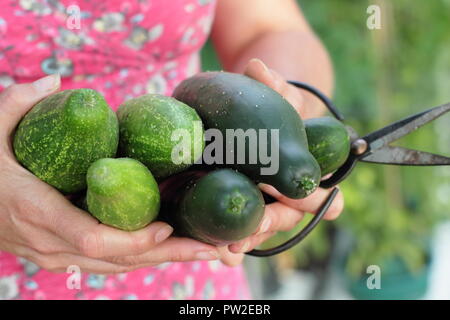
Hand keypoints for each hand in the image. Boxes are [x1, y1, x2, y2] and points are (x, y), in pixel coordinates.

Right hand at [0, 75, 220, 273]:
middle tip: (210, 247)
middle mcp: (51, 243)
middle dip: (166, 255)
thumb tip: (58, 82)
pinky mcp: (63, 256)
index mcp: (38, 211)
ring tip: (204, 249)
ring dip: (162, 259)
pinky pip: (109, 262)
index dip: (132, 239)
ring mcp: (57, 255)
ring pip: (117, 266)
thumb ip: (20, 103)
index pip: (92, 239)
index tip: (166, 227)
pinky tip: (171, 247)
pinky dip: (142, 257)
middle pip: (118, 260)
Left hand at [227, 59, 343, 253]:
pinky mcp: (241, 203)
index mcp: (306, 172)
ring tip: (228, 252)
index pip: (320, 193)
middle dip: (267, 224)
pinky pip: (237, 224)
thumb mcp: (280, 96)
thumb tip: (256, 67)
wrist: (259, 118)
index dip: (316, 200)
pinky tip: (218, 252)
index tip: (321, 209)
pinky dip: (228, 237)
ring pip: (259, 226)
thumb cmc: (278, 109)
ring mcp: (264, 201)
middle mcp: (288, 193)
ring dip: (245, 239)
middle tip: (250, 233)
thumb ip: (275, 86)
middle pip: (284, 216)